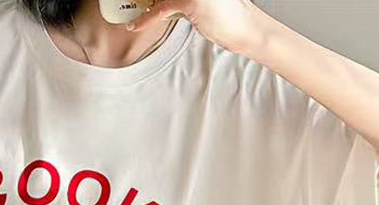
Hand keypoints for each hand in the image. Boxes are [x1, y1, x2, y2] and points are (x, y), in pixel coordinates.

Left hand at [127, 0, 268, 56]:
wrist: (245, 28)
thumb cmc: (226, 15)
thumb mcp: (201, 0)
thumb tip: (159, 1)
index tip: (141, 2)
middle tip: (134, 3)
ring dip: (144, 4)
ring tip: (133, 9)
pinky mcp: (190, 0)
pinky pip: (162, 9)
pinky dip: (146, 19)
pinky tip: (136, 25)